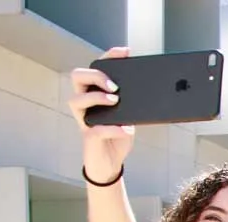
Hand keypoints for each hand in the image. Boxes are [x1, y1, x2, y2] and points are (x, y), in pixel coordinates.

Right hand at [69, 47, 134, 182]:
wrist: (111, 164)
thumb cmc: (117, 137)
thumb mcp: (129, 117)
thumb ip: (132, 104)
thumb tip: (151, 91)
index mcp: (95, 94)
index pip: (95, 68)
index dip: (108, 57)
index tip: (124, 52)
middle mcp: (85, 104)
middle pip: (77, 77)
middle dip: (96, 76)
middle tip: (115, 86)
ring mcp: (84, 120)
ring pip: (76, 100)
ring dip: (97, 97)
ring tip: (116, 101)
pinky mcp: (88, 138)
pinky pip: (96, 129)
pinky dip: (113, 128)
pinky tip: (127, 130)